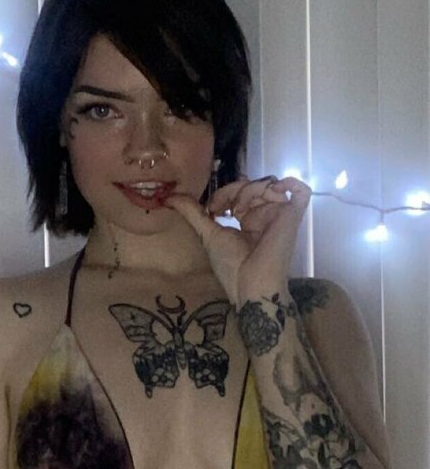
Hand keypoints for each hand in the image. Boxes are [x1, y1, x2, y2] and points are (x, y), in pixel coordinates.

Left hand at [163, 174, 311, 306]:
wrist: (250, 285)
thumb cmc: (231, 266)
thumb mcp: (208, 234)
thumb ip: (192, 213)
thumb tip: (169, 197)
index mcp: (249, 220)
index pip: (239, 192)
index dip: (224, 193)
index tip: (212, 210)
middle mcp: (266, 215)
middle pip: (253, 185)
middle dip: (235, 189)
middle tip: (225, 209)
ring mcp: (280, 214)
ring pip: (269, 183)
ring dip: (251, 189)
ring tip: (240, 210)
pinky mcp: (293, 216)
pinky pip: (300, 190)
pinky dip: (289, 183)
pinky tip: (273, 190)